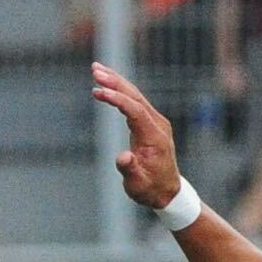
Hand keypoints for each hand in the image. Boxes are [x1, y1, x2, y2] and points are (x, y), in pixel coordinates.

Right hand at [94, 59, 183, 210]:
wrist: (166, 191)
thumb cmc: (150, 189)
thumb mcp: (138, 184)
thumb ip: (130, 169)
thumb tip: (123, 158)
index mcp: (155, 137)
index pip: (135, 110)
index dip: (117, 99)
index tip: (98, 92)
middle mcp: (158, 124)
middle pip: (135, 97)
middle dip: (115, 82)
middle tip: (95, 70)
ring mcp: (155, 122)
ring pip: (135, 96)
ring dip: (116, 82)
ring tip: (96, 69)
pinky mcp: (150, 122)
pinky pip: (134, 101)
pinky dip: (120, 90)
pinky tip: (108, 83)